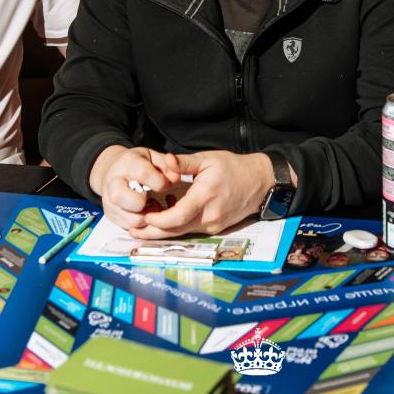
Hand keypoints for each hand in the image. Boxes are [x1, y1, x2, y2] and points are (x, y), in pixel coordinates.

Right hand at [89, 145, 179, 231]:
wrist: (114, 172)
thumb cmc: (138, 164)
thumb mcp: (153, 157)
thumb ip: (166, 166)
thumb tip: (176, 178)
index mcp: (127, 164)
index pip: (142, 174)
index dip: (159, 182)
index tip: (165, 185)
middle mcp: (113, 183)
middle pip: (123, 197)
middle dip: (145, 202)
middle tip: (154, 199)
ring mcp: (109, 201)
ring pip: (131, 219)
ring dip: (149, 217)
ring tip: (153, 206)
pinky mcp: (111, 215)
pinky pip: (131, 227)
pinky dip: (144, 224)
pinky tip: (147, 212)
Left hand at [130, 150, 274, 238]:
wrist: (260, 182)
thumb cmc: (234, 167)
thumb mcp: (208, 159)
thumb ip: (184, 162)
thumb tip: (163, 160)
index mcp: (206, 196)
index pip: (176, 217)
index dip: (157, 220)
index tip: (142, 215)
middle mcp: (210, 215)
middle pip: (176, 231)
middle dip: (153, 232)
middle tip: (133, 229)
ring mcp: (214, 225)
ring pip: (183, 233)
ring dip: (163, 232)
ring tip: (142, 227)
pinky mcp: (216, 228)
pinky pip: (192, 231)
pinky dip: (177, 228)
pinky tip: (164, 222)